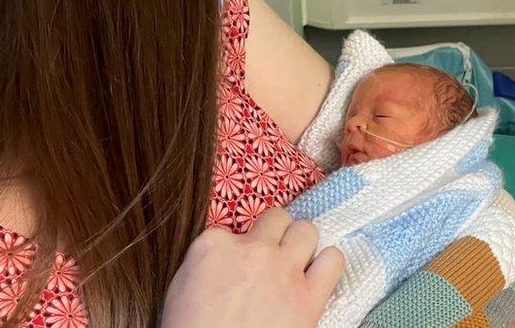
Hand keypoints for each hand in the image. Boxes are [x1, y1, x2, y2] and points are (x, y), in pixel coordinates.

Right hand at [161, 208, 344, 327]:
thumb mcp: (180, 290)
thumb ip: (205, 264)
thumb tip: (221, 261)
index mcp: (213, 246)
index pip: (234, 229)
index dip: (238, 249)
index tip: (237, 267)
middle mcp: (252, 249)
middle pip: (275, 219)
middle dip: (274, 235)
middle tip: (270, 257)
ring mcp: (283, 270)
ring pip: (307, 230)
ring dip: (302, 245)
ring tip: (296, 264)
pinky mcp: (309, 296)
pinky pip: (334, 261)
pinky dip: (328, 266)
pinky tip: (318, 277)